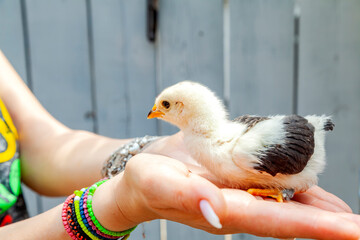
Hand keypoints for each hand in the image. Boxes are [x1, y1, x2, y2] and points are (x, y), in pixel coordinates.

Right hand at [93, 152, 359, 239]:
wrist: (143, 176)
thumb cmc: (146, 183)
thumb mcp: (157, 183)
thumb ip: (185, 196)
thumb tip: (216, 210)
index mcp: (225, 210)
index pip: (277, 221)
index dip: (316, 226)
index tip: (354, 230)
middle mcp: (240, 203)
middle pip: (292, 215)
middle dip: (329, 222)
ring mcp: (241, 189)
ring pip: (287, 198)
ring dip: (320, 206)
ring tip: (351, 217)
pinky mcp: (237, 173)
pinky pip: (273, 177)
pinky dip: (297, 181)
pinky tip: (315, 184)